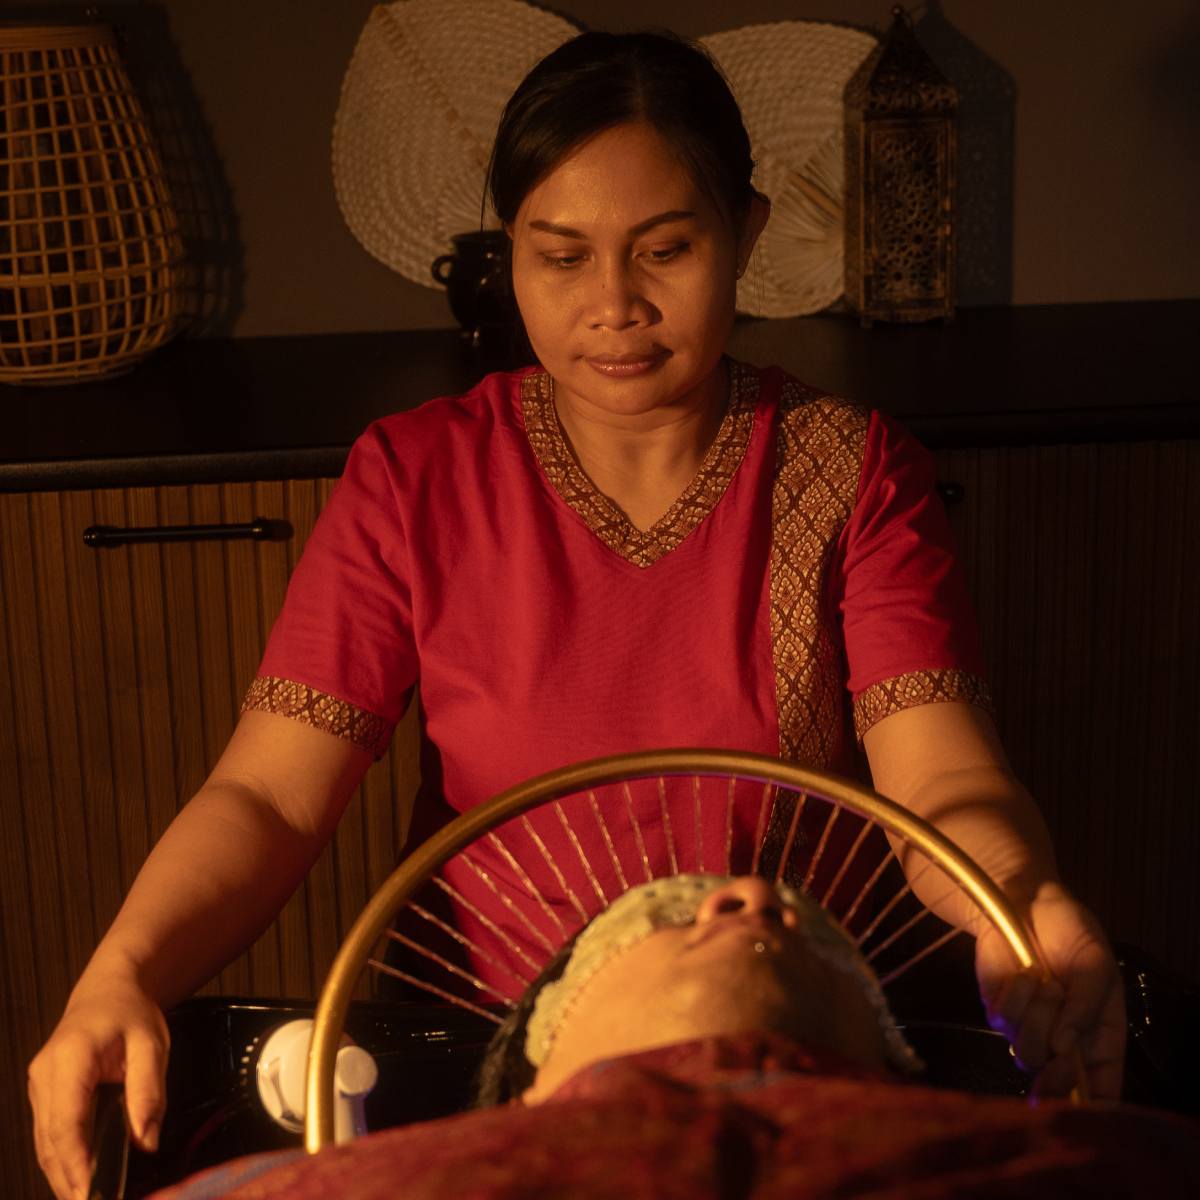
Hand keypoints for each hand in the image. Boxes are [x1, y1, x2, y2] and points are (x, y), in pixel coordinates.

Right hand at [28, 973, 168, 1199]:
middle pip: (50, 1140)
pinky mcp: (43, 1095)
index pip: (67, 1122)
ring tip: (87, 1199)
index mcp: (71, 1058)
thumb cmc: (132, 1014)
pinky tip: (79, 1179)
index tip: (90, 1193)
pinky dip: (62, 1159)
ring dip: (62, 1175)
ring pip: (45, 1143)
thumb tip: (146, 1141)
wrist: (110, 991)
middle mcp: (45, 1075)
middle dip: (69, 1179)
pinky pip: (48, 1135)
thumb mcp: (152, 1045)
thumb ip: (149, 1091)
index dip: (76, 1163)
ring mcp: (39, 1086)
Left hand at [975, 881, 1124, 1100]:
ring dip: (1040, 1017)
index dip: (1094, 1107)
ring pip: (1028, 1053)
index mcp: (1098, 1036)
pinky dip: (1017, 996)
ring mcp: (1028, 1026)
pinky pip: (1004, 1020)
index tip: (1084, 1106)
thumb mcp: (1097, 963)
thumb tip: (1065, 1047)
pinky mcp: (998, 1008)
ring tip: (1047, 983)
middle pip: (1056, 1084)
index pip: (1100, 1089)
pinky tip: (1025, 974)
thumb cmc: (1070, 931)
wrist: (1025, 899)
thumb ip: (1087, 1006)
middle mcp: (1062, 1040)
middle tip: (1060, 1048)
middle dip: (1057, 1073)